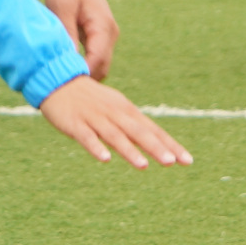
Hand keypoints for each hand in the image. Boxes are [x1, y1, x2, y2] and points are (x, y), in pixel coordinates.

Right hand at [38, 74, 191, 167]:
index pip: (153, 130)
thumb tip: (156, 143)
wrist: (57, 79)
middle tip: (172, 163)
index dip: (170, 144)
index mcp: (126, 111)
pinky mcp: (75, 124)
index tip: (187, 161)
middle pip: (138, 132)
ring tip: (143, 165)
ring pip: (115, 136)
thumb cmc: (91, 99)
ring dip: (129, 151)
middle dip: (156, 147)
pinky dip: (96, 147)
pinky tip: (105, 159)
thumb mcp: (116, 108)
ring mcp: (95, 118)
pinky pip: (87, 137)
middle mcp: (115, 113)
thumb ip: (133, 126)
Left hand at [44, 0, 118, 80]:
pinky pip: (95, 60)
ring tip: (60, 80)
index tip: (63, 85)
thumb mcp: (62, 7)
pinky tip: (66, 70)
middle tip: (59, 87)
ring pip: (100, 67)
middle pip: (102, 68)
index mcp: (103, 26)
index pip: (98, 60)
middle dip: (84, 79)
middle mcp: (110, 34)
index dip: (83, 74)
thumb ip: (67, 32)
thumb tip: (69, 60)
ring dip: (84, 74)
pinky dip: (84, 67)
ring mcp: (107, 37)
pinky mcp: (100, 39)